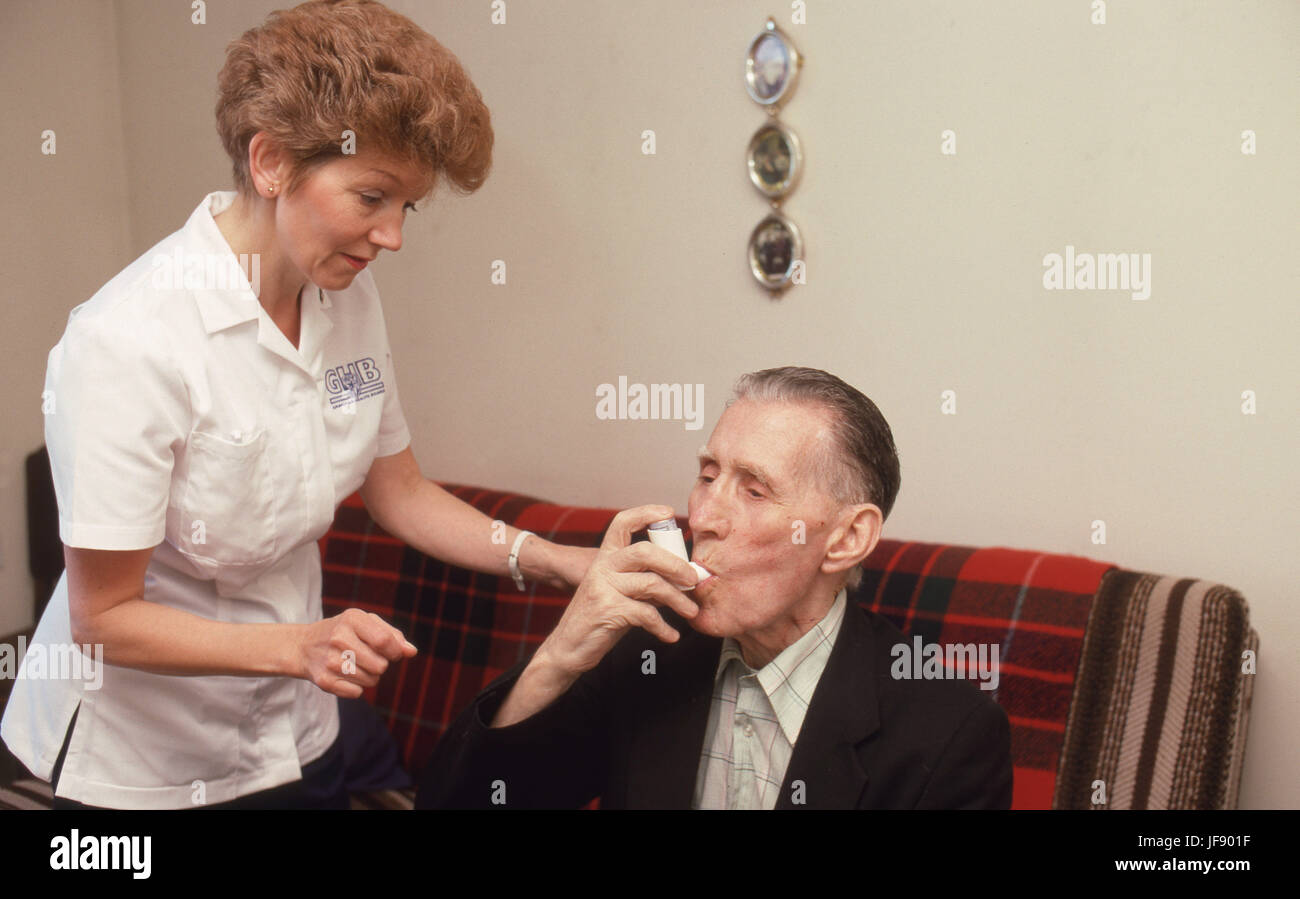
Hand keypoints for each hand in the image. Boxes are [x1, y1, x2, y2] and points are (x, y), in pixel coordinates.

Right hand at [297, 608, 417, 698]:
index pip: (385, 642)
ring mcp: (330, 661)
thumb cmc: (344, 632)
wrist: (304, 646)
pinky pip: (357, 693)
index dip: (395, 652)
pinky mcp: (324, 681)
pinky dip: (356, 687)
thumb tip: (411, 652)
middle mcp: (339, 638)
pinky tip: (344, 675)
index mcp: (352, 619)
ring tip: (354, 665)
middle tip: (368, 658)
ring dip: (369, 677)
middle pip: (381, 666)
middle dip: (381, 665)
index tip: (392, 653)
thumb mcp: (366, 623)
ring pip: (371, 681)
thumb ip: (392, 635)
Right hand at [532, 505, 699, 680]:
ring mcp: (603, 587)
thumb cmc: (599, 618)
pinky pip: (646, 614)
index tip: (668, 513)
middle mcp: (603, 567)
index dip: (645, 513)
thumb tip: (680, 577)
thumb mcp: (618, 591)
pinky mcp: (608, 610)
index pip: (622, 523)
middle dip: (675, 564)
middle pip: (644, 552)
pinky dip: (663, 627)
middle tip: (693, 579)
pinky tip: (670, 634)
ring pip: (651, 583)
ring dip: (677, 599)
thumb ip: (642, 580)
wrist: (568, 647)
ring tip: (690, 611)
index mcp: (605, 557)